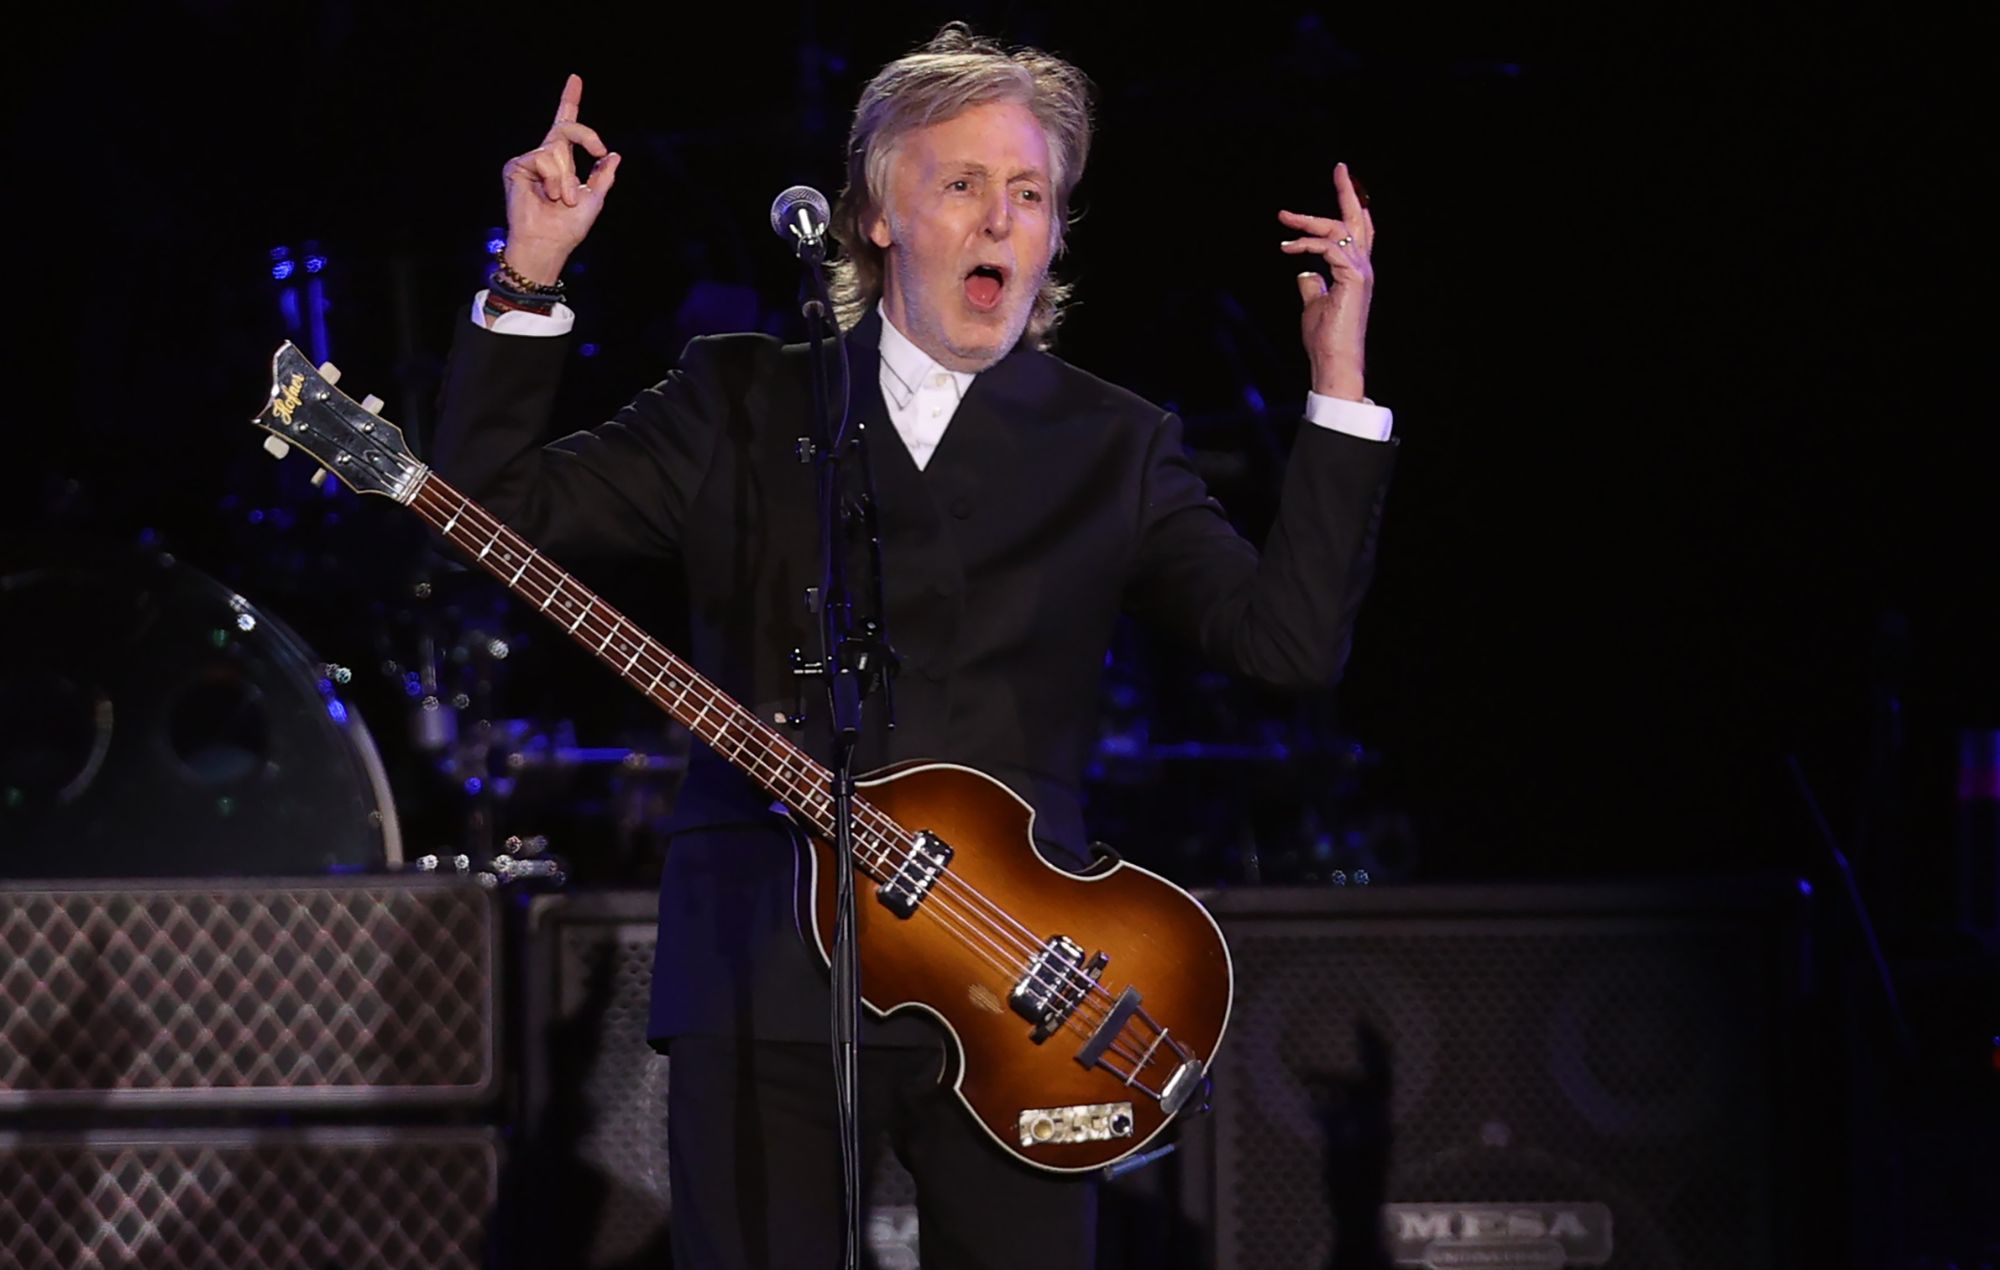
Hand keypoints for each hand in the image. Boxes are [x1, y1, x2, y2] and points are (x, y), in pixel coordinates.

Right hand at [499, 74, 621, 283]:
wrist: (549, 244)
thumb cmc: (569, 228)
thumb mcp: (595, 198)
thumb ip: (603, 175)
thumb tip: (614, 154)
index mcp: (563, 163)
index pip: (566, 126)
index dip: (570, 101)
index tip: (576, 79)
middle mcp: (545, 157)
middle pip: (566, 127)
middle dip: (586, 134)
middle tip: (598, 149)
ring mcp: (530, 161)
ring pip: (557, 148)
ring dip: (568, 177)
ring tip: (565, 199)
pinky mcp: (516, 166)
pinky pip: (543, 158)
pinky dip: (554, 179)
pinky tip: (551, 196)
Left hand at [1279, 162, 1374, 401]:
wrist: (1334, 361)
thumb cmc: (1325, 339)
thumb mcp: (1313, 304)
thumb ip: (1312, 285)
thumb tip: (1304, 272)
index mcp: (1356, 271)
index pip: (1358, 230)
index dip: (1351, 206)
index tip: (1342, 183)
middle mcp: (1363, 267)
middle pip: (1358, 220)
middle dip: (1348, 191)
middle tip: (1340, 167)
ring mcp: (1361, 272)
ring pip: (1339, 230)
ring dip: (1310, 221)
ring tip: (1285, 219)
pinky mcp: (1353, 279)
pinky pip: (1329, 248)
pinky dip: (1308, 244)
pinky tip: (1289, 248)